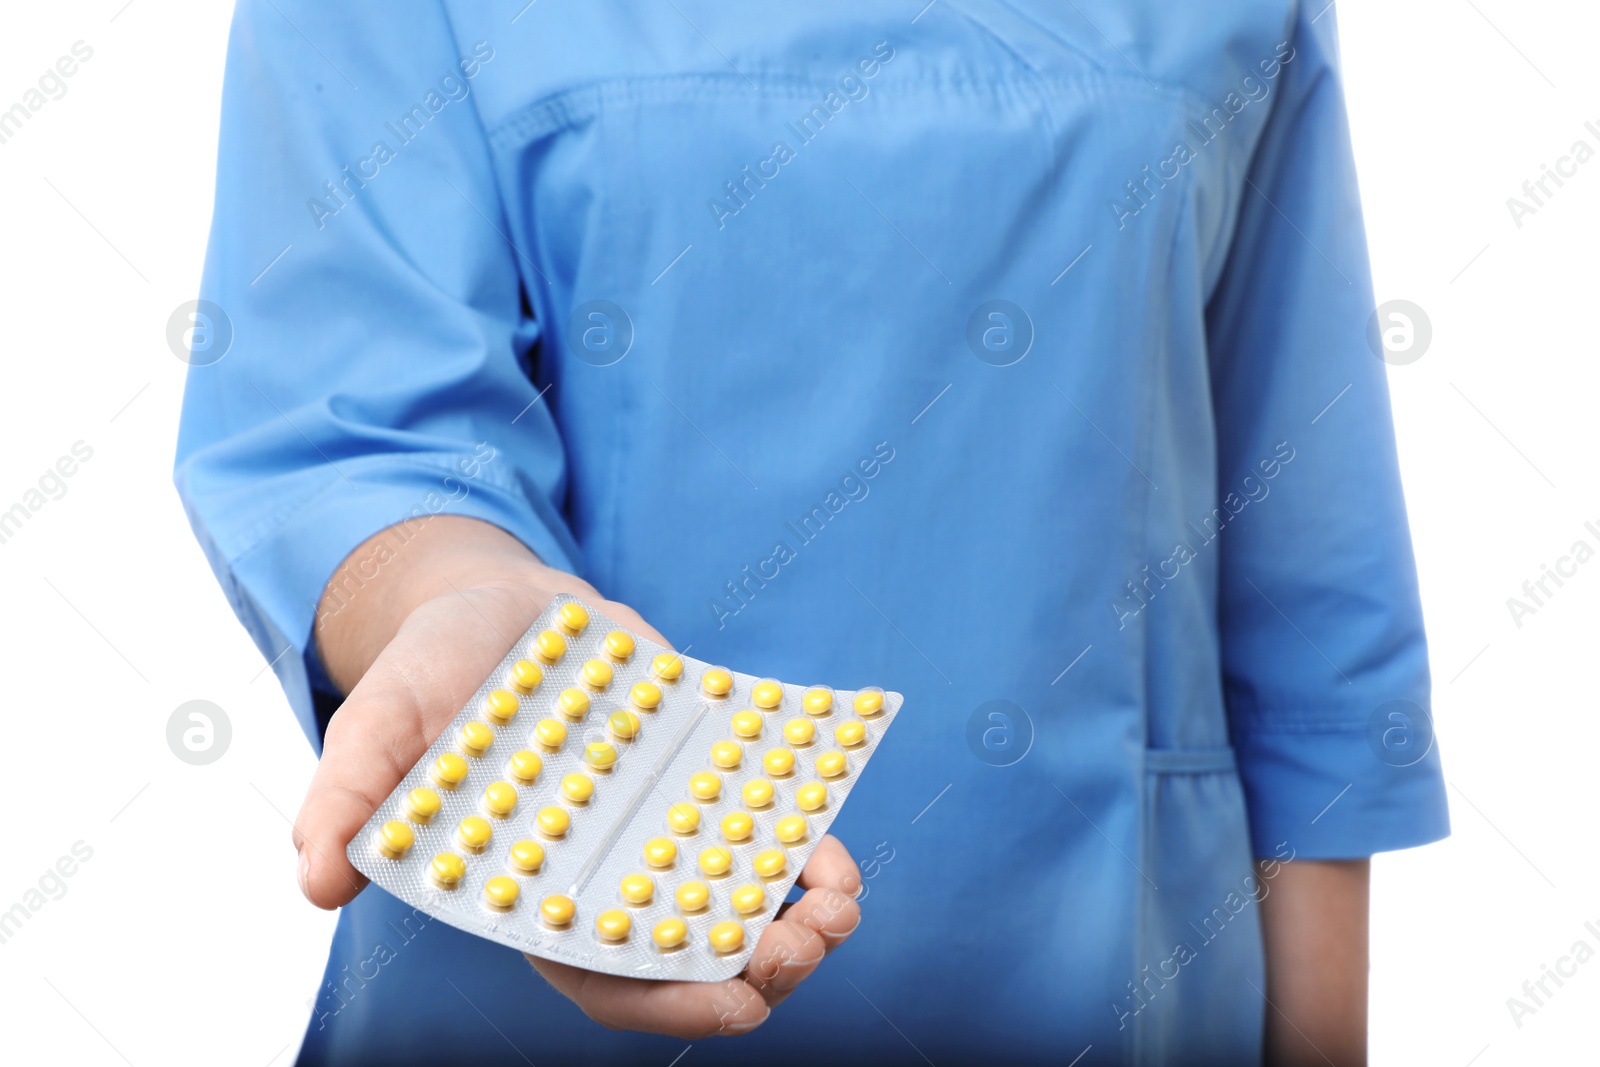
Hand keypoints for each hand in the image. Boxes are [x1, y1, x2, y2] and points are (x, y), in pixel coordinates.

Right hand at [294, 515, 860, 1036]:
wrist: (501, 603)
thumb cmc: (432, 673)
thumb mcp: (379, 724)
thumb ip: (350, 800)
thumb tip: (315, 885)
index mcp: (535, 893)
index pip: (603, 979)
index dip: (670, 1003)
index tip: (739, 1007)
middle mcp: (611, 874)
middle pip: (691, 953)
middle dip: (760, 969)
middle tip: (804, 949)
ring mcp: (665, 827)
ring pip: (743, 900)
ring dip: (803, 919)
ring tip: (839, 906)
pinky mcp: (704, 775)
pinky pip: (767, 824)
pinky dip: (809, 843)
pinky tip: (837, 847)